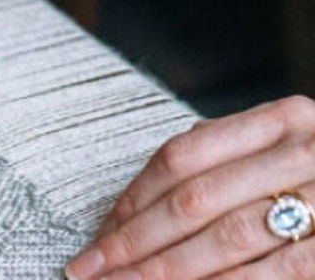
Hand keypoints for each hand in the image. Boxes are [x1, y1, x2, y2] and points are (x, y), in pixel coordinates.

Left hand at [65, 96, 314, 279]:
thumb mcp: (284, 156)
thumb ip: (225, 171)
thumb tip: (130, 214)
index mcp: (284, 117)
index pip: (185, 154)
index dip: (135, 195)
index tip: (98, 232)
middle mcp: (305, 148)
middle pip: (195, 198)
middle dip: (135, 240)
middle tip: (89, 270)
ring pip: (226, 238)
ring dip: (166, 272)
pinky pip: (275, 274)